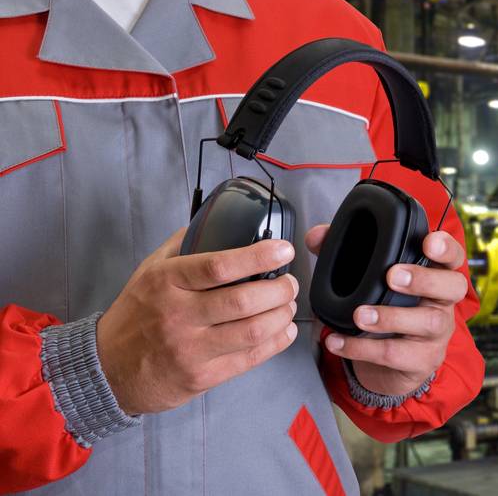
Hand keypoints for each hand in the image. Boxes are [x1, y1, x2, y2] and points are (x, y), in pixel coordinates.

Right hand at [98, 228, 299, 414]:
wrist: (107, 370)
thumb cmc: (135, 316)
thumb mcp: (148, 273)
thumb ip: (181, 247)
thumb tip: (215, 221)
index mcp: (165, 283)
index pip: (218, 266)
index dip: (258, 256)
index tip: (283, 250)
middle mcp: (178, 315)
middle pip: (243, 300)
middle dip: (279, 290)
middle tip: (289, 283)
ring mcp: (190, 349)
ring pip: (253, 330)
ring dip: (282, 316)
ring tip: (288, 305)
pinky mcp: (202, 377)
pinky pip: (251, 358)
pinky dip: (277, 342)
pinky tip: (284, 330)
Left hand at [307, 225, 466, 395]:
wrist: (392, 364)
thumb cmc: (386, 310)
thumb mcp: (369, 280)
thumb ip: (345, 252)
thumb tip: (318, 236)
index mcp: (435, 276)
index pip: (453, 257)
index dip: (446, 248)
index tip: (429, 242)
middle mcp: (442, 303)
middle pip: (453, 286)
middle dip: (424, 279)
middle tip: (393, 276)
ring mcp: (437, 333)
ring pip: (428, 322)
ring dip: (391, 317)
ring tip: (359, 315)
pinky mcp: (423, 360)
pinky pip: (397, 354)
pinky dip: (362, 348)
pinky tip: (338, 341)